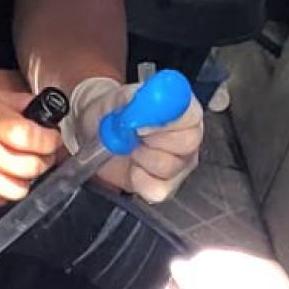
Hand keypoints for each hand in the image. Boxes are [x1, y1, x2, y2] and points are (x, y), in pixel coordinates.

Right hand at [0, 71, 63, 207]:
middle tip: (41, 155)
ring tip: (19, 168)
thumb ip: (15, 104)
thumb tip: (46, 116)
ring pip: (13, 191)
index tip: (51, 139)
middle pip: (25, 168)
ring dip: (24, 181)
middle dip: (42, 162)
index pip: (28, 137)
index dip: (48, 141)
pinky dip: (2, 191)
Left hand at [67, 74, 203, 202]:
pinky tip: (132, 167)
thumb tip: (142, 103)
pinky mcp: (168, 187)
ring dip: (141, 158)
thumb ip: (130, 99)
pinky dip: (138, 180)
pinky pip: (157, 189)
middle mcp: (189, 136)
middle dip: (152, 140)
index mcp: (183, 108)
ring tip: (130, 148)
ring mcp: (181, 164)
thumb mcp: (115, 100)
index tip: (141, 125)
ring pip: (169, 167)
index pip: (191, 115)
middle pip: (187, 143)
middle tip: (133, 135)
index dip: (166, 120)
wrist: (97, 133)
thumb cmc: (113, 113)